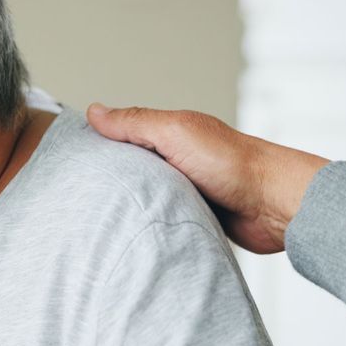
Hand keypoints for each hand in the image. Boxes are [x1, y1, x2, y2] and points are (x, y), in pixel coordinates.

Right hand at [87, 104, 328, 253]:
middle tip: (76, 196)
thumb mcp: (177, 133)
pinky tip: (134, 234)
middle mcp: (177, 161)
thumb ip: (136, 123)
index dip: (100, 145)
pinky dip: (152, 226)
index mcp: (171, 135)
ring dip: (132, 207)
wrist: (274, 206)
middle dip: (111, 181)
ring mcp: (187, 191)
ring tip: (97, 220)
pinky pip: (164, 222)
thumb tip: (95, 111)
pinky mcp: (197, 219)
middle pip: (132, 170)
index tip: (70, 158)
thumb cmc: (234, 165)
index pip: (125, 136)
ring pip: (146, 199)